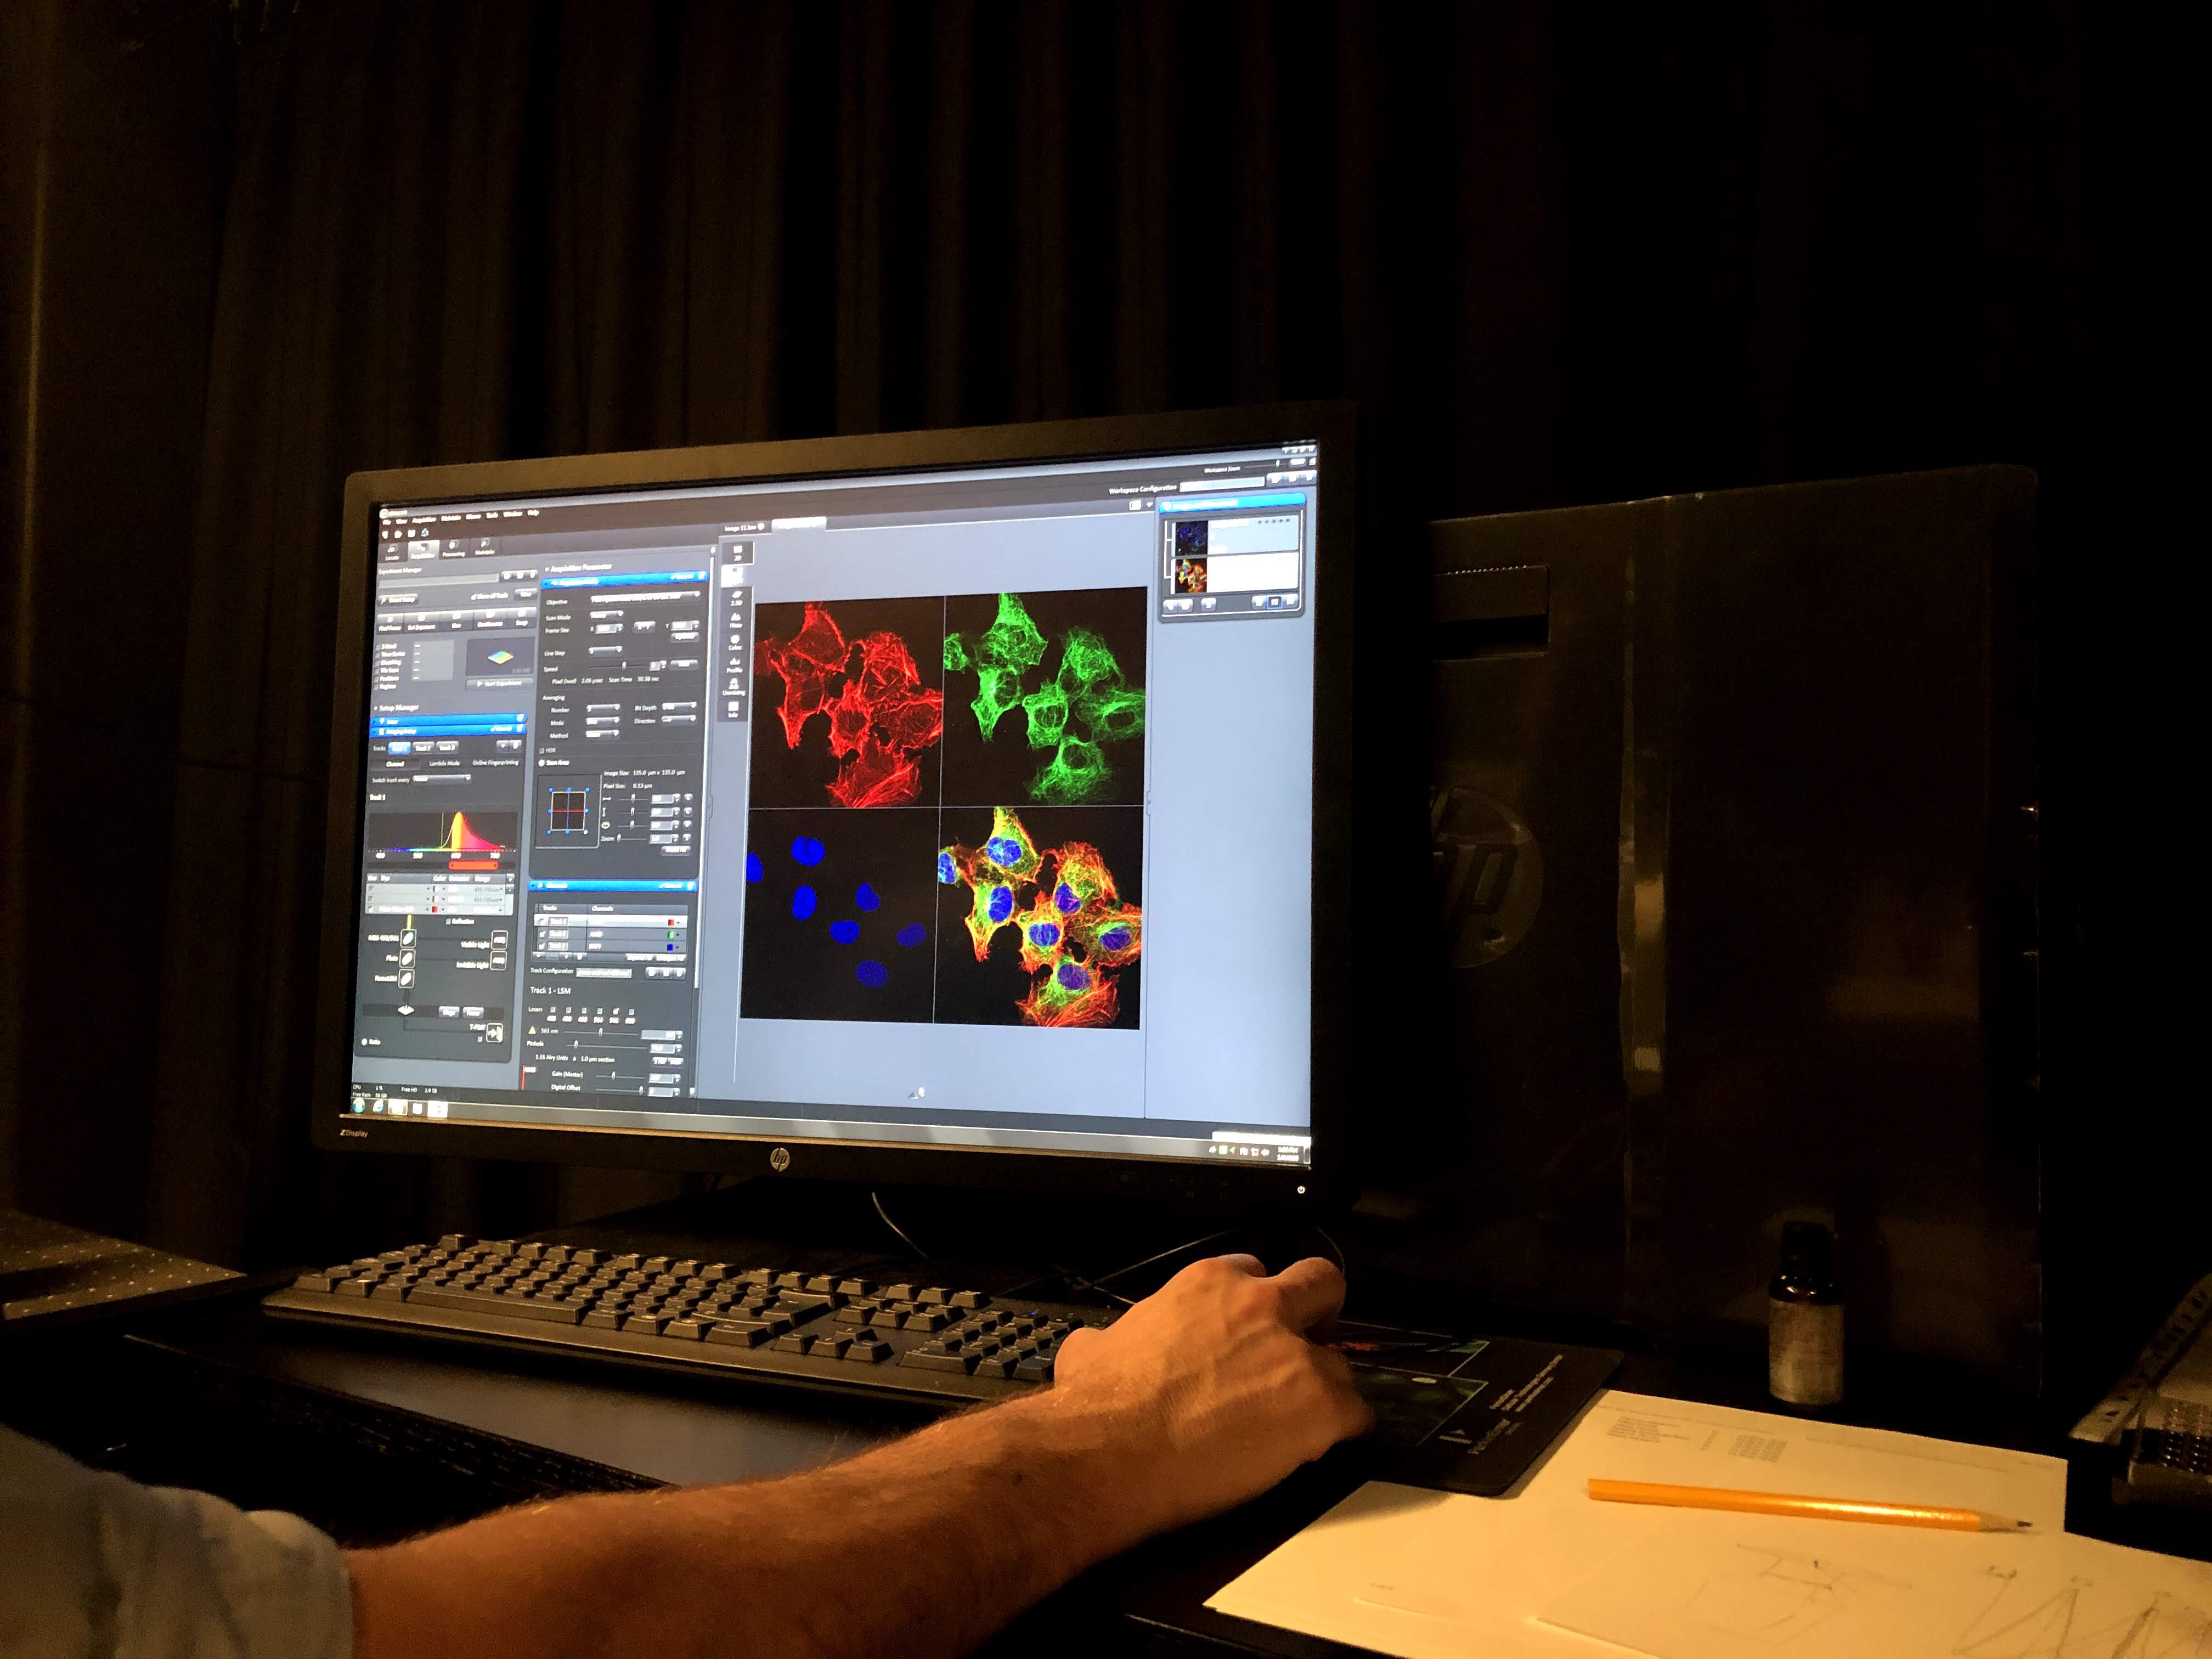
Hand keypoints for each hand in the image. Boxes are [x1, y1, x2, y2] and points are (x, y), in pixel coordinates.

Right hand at [1050, 1254, 1372, 1535]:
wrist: (1109, 1452)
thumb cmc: (1096, 1403)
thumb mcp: (1093, 1348)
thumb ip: (1110, 1339)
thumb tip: (1094, 1348)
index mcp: (1209, 1284)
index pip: (1256, 1273)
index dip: (1258, 1307)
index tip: (1251, 1334)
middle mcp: (1260, 1305)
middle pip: (1322, 1285)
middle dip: (1319, 1317)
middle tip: (1302, 1355)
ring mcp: (1296, 1354)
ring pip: (1341, 1362)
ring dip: (1323, 1390)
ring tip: (1297, 1426)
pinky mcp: (1321, 1405)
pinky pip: (1357, 1414)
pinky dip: (1341, 1433)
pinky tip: (1312, 1452)